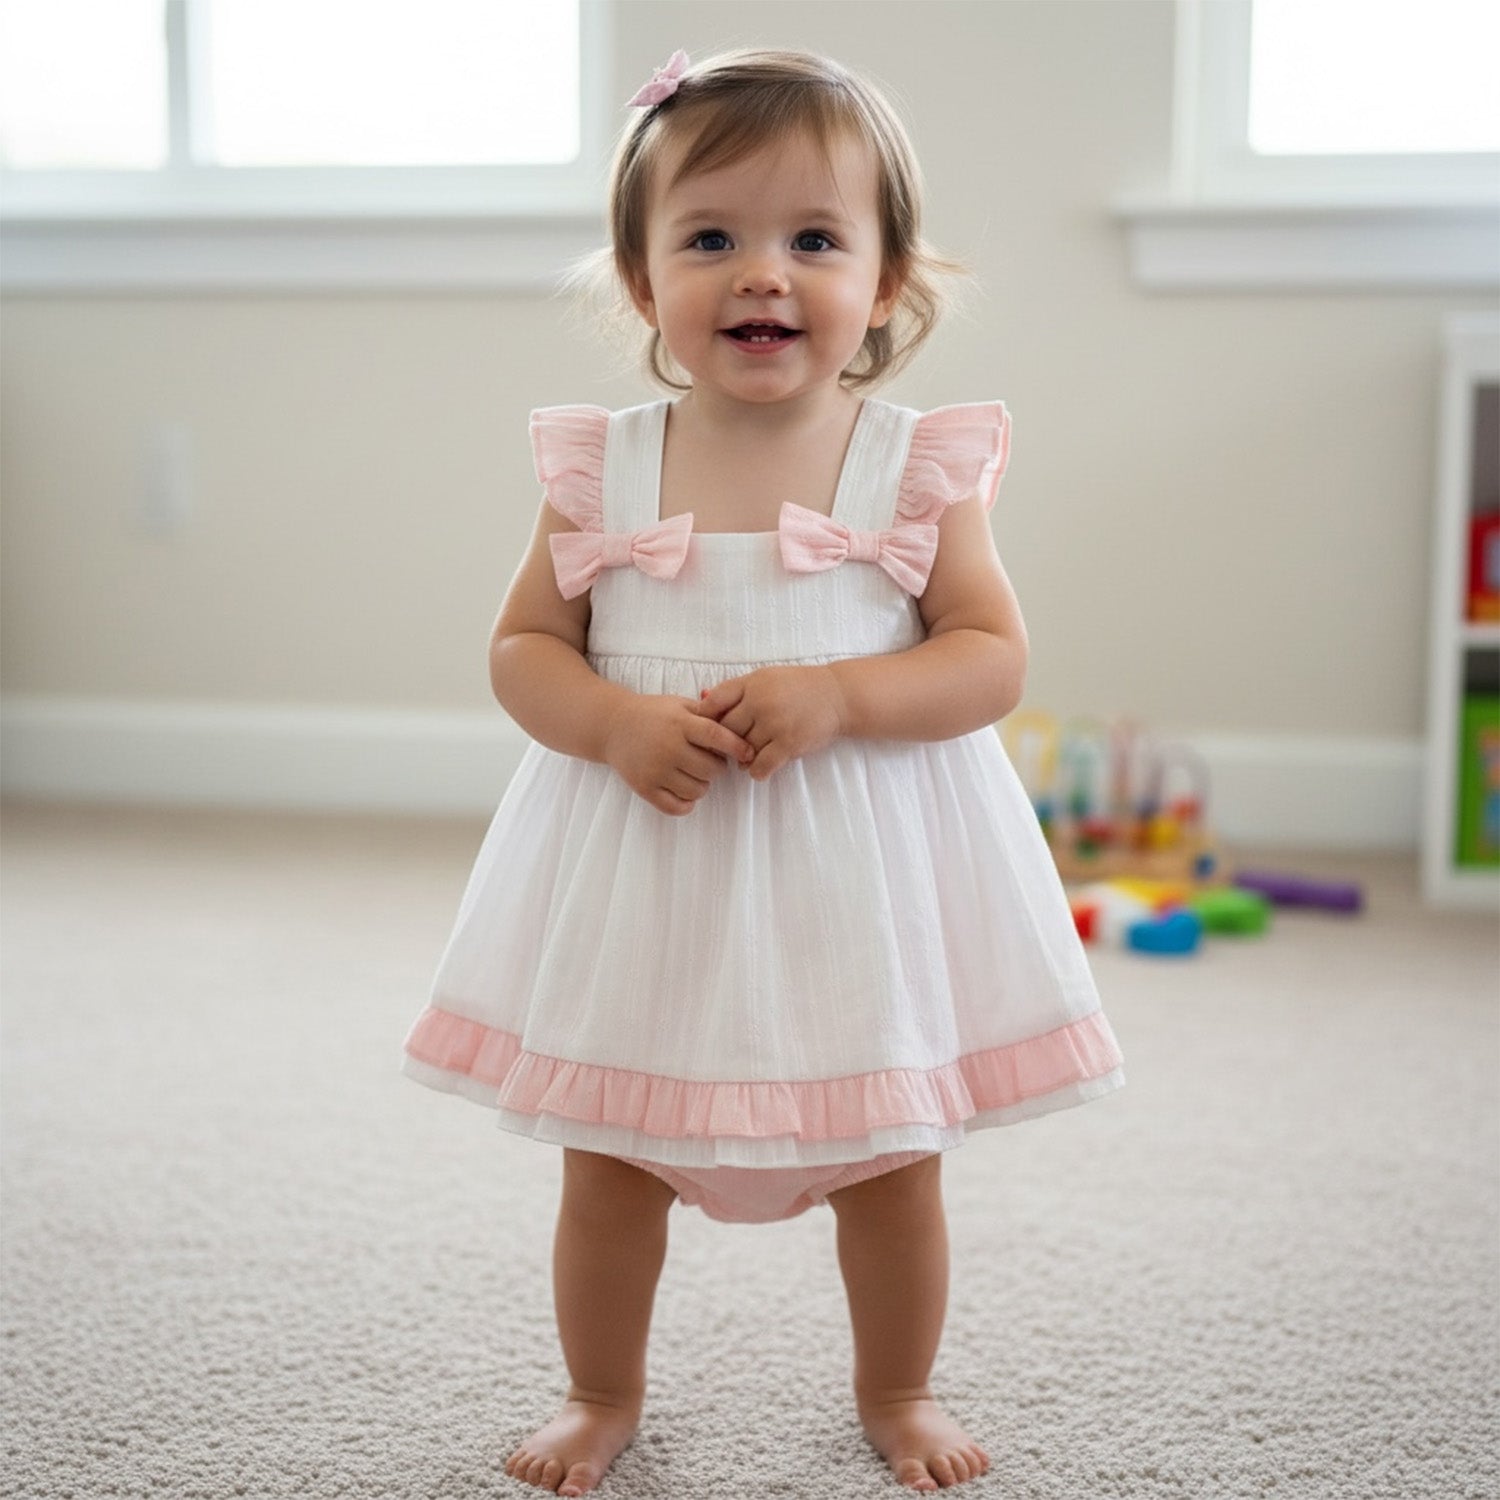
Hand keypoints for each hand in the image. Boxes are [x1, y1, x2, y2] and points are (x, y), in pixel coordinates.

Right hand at [603, 694, 754, 815]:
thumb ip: (707, 713)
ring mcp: (655, 770)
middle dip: (717, 767)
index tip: (747, 753)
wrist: (612, 726)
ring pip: (698, 791)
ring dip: (702, 785)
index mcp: (679, 723)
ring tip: (693, 773)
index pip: (716, 737)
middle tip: (708, 760)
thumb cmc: (652, 714)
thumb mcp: (679, 705)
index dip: (737, 746)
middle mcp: (668, 747)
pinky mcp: (644, 788)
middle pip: (712, 769)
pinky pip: (676, 807)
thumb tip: (739, 721)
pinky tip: (684, 791)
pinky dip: (686, 803)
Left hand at [694, 666, 846, 780]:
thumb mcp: (766, 678)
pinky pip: (760, 766)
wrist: (838, 695)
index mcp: (753, 683)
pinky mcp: (789, 743)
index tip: (710, 729)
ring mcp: (775, 723)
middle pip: (726, 730)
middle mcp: (761, 702)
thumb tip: (702, 698)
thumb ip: (737, 690)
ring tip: (749, 756)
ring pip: (742, 749)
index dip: (707, 719)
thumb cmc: (799, 686)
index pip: (714, 702)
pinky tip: (760, 767)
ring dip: (743, 758)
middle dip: (726, 742)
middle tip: (729, 748)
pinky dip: (757, 771)